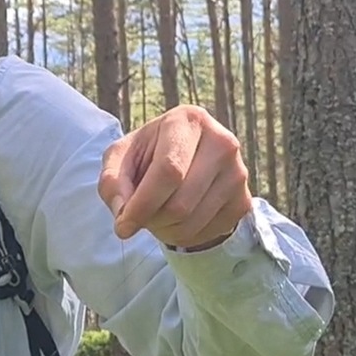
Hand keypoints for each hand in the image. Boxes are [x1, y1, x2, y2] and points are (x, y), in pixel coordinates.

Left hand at [98, 105, 253, 251]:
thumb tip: (123, 213)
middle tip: (141, 214)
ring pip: (193, 222)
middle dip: (152, 218)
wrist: (186, 160)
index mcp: (188, 120)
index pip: (169, 171)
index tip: (122, 225)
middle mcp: (221, 142)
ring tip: (158, 213)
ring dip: (166, 229)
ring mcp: (238, 172)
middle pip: (180, 203)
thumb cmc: (148, 155)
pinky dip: (185, 235)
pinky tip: (178, 218)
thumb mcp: (121, 158)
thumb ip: (112, 181)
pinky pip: (208, 232)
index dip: (143, 204)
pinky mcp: (243, 199)